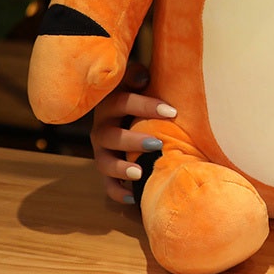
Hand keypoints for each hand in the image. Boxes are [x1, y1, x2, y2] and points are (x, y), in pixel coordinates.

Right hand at [90, 61, 176, 203]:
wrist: (121, 110)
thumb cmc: (137, 91)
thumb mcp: (135, 79)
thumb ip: (136, 75)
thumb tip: (143, 78)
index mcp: (110, 104)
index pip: (124, 102)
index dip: (146, 106)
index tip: (172, 111)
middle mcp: (102, 128)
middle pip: (111, 136)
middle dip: (133, 141)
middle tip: (158, 144)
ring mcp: (101, 151)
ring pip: (104, 162)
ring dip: (121, 169)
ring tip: (139, 175)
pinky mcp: (106, 167)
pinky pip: (106, 184)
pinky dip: (118, 192)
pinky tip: (133, 198)